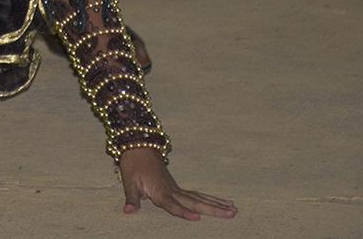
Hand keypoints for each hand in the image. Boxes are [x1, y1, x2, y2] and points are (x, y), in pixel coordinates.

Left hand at [118, 148, 236, 219]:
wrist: (139, 145)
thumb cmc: (133, 164)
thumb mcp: (129, 182)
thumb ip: (132, 199)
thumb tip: (128, 211)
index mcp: (160, 191)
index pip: (172, 205)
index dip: (183, 212)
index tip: (196, 218)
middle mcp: (172, 190)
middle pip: (195, 202)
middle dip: (213, 209)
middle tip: (231, 213)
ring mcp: (177, 188)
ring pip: (200, 198)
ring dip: (216, 204)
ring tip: (234, 209)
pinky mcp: (178, 187)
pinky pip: (197, 194)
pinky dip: (209, 199)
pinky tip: (223, 202)